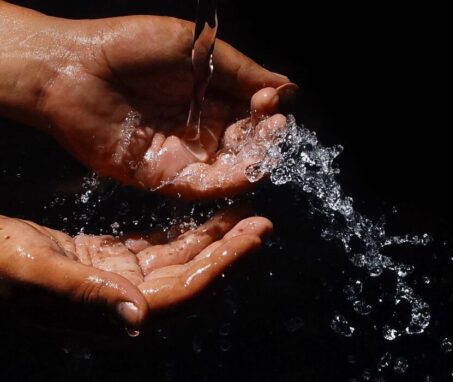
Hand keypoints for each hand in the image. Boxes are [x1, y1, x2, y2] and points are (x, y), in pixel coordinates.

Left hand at [0, 4, 294, 197]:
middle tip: (273, 129)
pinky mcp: (163, 175)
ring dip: (252, 163)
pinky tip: (245, 173)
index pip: (252, 111)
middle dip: (264, 139)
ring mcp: (183, 152)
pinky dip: (226, 183)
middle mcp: (201, 126)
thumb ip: (241, 71)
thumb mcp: (194, 47)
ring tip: (265, 153)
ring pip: (229, 167)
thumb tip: (288, 87)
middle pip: (245, 142)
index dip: (267, 110)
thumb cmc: (130, 47)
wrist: (71, 70)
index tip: (271, 101)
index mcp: (210, 94)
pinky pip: (201, 185)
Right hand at [0, 208, 271, 326]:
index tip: (254, 237)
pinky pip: (155, 248)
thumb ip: (85, 295)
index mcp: (111, 312)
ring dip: (210, 238)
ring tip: (241, 214)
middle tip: (261, 221)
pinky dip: (180, 233)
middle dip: (228, 249)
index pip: (183, 292)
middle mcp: (123, 302)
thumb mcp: (33, 272)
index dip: (222, 265)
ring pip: (177, 260)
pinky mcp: (107, 262)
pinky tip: (200, 219)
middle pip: (190, 276)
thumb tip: (138, 318)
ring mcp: (117, 282)